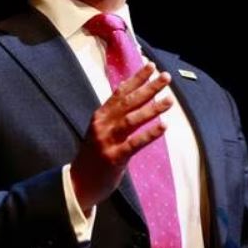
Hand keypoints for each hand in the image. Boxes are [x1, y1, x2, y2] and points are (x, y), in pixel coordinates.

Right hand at [70, 63, 173, 209]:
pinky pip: (134, 143)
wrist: (78, 182)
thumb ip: (114, 117)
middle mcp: (102, 124)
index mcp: (100, 116)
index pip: (120, 92)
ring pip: (131, 120)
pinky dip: (149, 134)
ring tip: (169, 100)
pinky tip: (164, 126)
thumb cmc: (94, 156)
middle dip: (148, 88)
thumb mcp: (100, 131)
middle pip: (128, 102)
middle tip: (166, 77)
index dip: (136, 78)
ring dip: (152, 108)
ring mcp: (107, 140)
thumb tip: (135, 99)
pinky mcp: (113, 157)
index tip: (150, 65)